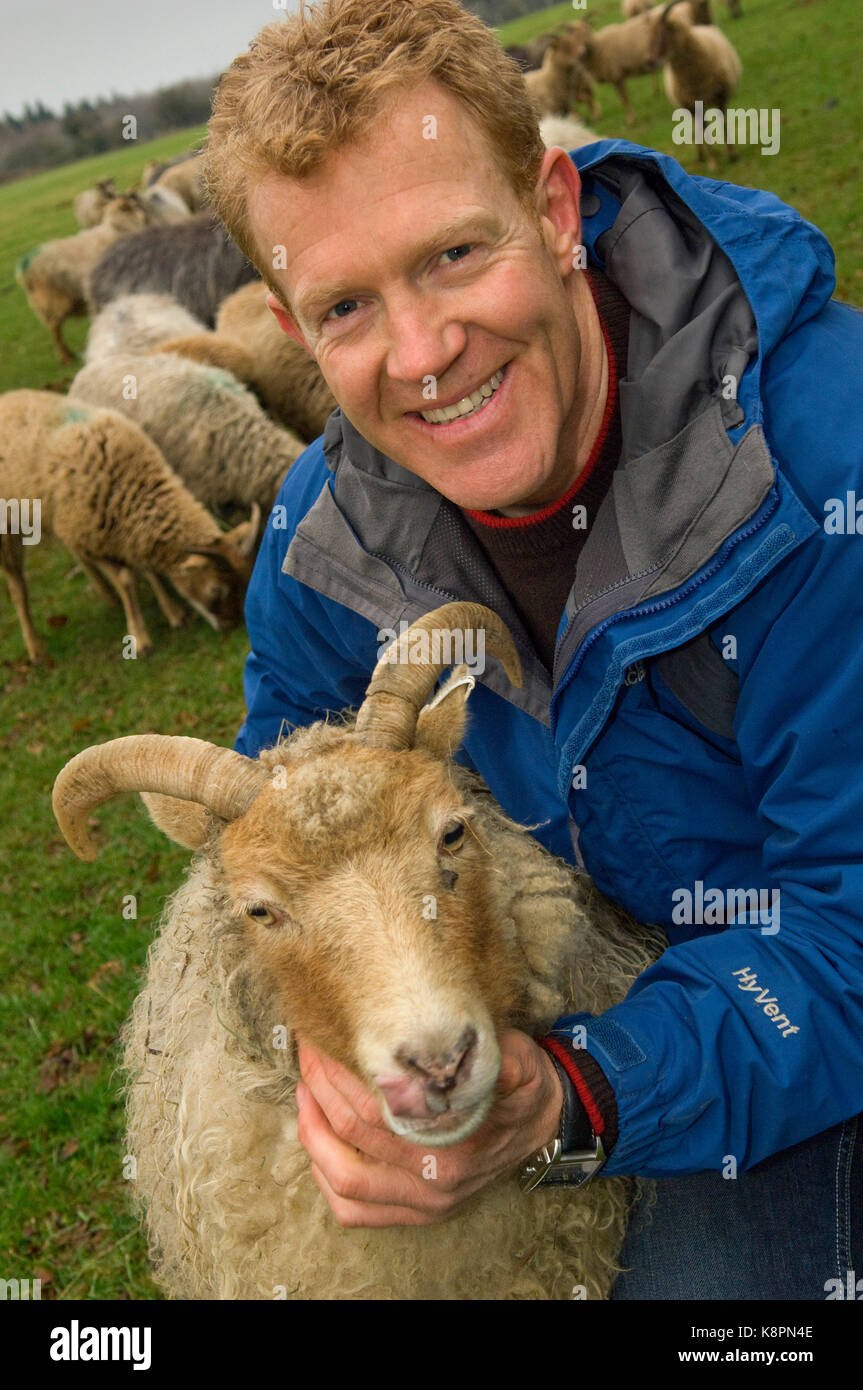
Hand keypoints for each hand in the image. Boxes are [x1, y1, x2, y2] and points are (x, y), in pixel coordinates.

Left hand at [295, 1028, 562, 1227]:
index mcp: (457, 1143)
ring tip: (304, 1093)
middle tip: (309, 1055)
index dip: (342, 1073)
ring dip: (314, 1135)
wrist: (542, 1124)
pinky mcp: (415, 1214)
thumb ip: (503, 1059)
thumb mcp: (521, 1063)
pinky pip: (353, 1210)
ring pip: (345, 1182)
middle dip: (320, 1091)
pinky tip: (318, 1139)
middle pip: (355, 1138)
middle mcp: (437, 1181)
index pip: (379, 1108)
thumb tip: (484, 1052)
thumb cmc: (521, 1087)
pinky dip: (325, 1177)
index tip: (324, 1041)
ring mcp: (424, 1204)